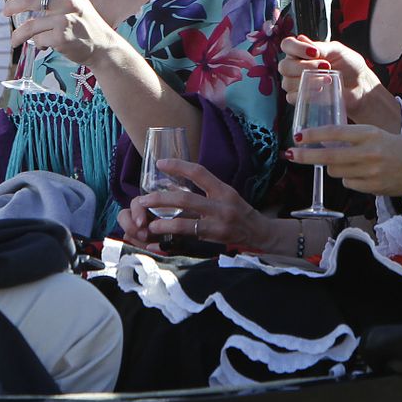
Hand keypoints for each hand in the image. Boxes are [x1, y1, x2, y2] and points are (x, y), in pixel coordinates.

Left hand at [4, 0, 123, 70]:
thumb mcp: (74, 1)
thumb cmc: (84, 23)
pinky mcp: (62, 37)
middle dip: (11, 6)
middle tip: (6, 12)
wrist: (103, 46)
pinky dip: (37, 44)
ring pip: (30, 25)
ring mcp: (65, 19)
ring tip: (15, 38)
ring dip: (18, 33)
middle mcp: (67, 1)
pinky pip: (38, 40)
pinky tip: (40, 46)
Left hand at [119, 160, 271, 248]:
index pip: (199, 172)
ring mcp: (218, 223)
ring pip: (184, 221)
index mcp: (223, 189)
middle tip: (143, 199)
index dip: (178, 166)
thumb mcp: (226, 194)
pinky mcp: (214, 238)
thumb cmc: (239, 210)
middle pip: (185, 198)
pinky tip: (161, 236)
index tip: (160, 164)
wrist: (259, 232)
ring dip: (163, 222)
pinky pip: (189, 236)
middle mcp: (221, 205)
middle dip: (160, 198)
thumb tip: (173, 185)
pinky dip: (173, 235)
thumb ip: (204, 190)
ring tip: (148, 223)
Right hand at [280, 36, 399, 130]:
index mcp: (302, 51)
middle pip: (284, 66)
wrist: (360, 86)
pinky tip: (322, 90)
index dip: (296, 48)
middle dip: (304, 66)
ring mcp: (296, 83)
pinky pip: (293, 97)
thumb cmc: (350, 66)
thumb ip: (321, 46)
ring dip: (309, 80)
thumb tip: (303, 41)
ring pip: (288, 82)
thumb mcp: (338, 50)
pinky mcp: (301, 99)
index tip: (314, 52)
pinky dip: (307, 93)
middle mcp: (295, 66)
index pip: (286, 45)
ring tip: (328, 79)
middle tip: (325, 66)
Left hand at [287, 123, 401, 199]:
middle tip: (290, 154)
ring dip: (334, 167)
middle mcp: (368, 152)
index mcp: (369, 134)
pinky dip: (349, 179)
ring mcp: (370, 172)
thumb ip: (353, 137)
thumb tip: (324, 142)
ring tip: (351, 163)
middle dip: (306, 156)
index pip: (335, 132)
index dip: (314, 135)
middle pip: (328, 156)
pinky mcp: (372, 188)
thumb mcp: (376, 134)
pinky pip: (348, 184)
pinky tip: (363, 174)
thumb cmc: (397, 147)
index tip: (298, 136)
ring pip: (335, 171)